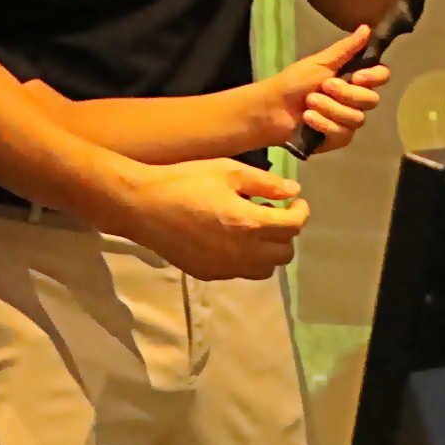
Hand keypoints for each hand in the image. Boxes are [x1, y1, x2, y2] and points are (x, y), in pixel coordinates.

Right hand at [121, 156, 305, 278]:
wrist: (143, 206)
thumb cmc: (185, 181)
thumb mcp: (227, 170)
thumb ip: (265, 183)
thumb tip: (293, 193)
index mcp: (249, 223)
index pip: (293, 227)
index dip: (300, 212)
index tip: (295, 202)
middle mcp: (242, 253)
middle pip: (284, 253)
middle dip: (287, 233)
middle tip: (273, 212)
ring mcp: (225, 268)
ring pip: (265, 269)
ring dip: (269, 250)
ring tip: (254, 228)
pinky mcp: (208, 273)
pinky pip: (240, 273)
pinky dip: (246, 258)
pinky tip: (230, 238)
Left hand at [257, 27, 386, 154]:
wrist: (272, 108)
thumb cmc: (294, 82)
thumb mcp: (319, 63)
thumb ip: (345, 49)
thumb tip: (367, 27)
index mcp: (354, 78)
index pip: (381, 76)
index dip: (374, 77)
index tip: (357, 76)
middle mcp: (355, 99)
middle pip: (371, 100)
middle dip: (345, 94)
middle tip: (323, 86)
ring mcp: (349, 120)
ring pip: (357, 118)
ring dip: (330, 109)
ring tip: (309, 103)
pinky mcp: (339, 138)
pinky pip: (343, 133)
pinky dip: (324, 124)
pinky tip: (309, 119)